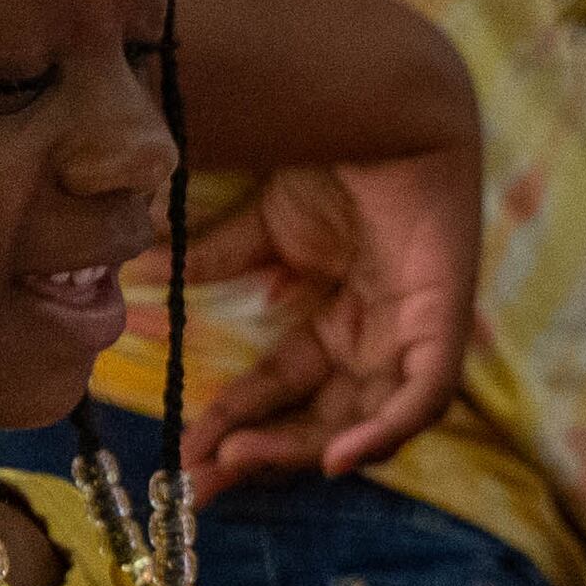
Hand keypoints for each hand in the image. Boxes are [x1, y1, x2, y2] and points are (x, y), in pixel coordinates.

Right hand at [175, 151, 481, 495]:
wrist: (386, 105)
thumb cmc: (337, 154)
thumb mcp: (264, 223)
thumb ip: (214, 260)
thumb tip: (141, 277)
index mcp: (335, 322)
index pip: (280, 392)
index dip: (232, 423)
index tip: (182, 457)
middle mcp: (374, 340)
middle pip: (319, 421)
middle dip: (260, 455)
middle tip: (202, 481)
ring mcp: (411, 336)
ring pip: (365, 423)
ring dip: (302, 450)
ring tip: (241, 459)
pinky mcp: (445, 323)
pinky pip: (424, 398)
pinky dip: (384, 432)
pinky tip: (337, 457)